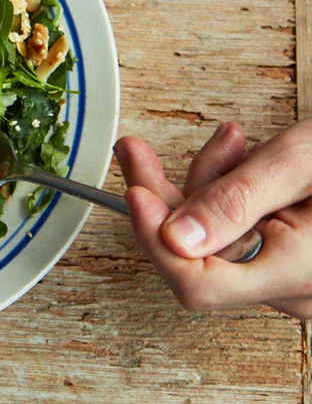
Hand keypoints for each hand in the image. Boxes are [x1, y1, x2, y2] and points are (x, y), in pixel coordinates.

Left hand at [115, 120, 311, 317]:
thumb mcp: (301, 160)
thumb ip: (237, 197)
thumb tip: (172, 236)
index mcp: (300, 271)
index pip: (198, 284)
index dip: (155, 237)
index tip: (134, 190)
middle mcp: (296, 289)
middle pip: (196, 255)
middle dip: (171, 195)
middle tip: (135, 151)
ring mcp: (292, 279)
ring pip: (214, 239)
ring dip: (205, 185)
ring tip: (231, 140)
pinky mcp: (288, 262)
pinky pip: (238, 235)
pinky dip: (228, 194)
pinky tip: (239, 156)